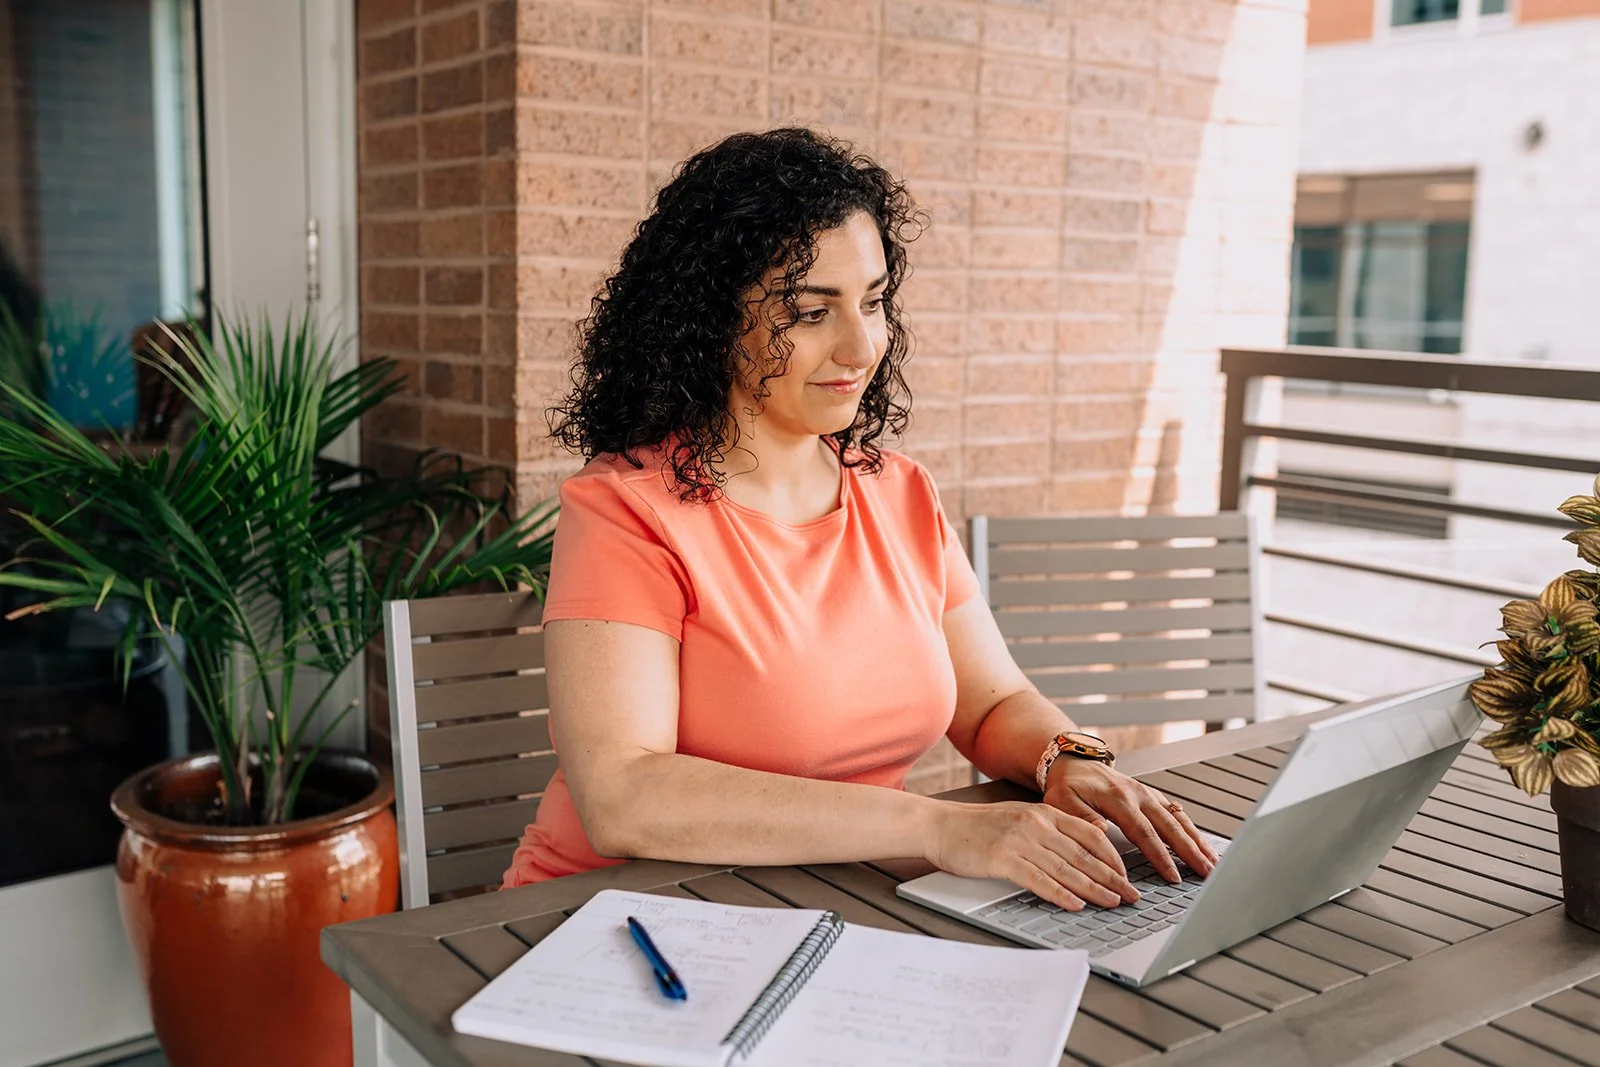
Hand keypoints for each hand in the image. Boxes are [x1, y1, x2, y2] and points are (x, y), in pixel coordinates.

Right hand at [925, 800, 1140, 910]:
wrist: (939, 826)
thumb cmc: (975, 827)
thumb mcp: (1017, 818)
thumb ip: (1047, 830)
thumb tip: (1082, 850)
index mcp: (1042, 812)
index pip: (1089, 833)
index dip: (1112, 856)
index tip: (1125, 874)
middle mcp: (1035, 823)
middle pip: (1083, 854)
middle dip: (1112, 877)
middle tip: (1131, 894)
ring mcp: (1020, 840)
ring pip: (1067, 868)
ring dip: (1094, 889)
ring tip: (1112, 902)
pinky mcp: (1003, 859)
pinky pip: (1040, 880)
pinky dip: (1061, 894)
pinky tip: (1075, 904)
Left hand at [1044, 759, 1219, 883]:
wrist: (1073, 762)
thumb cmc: (1067, 785)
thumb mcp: (1063, 801)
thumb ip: (1082, 818)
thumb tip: (1102, 832)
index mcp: (1118, 799)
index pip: (1144, 833)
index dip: (1160, 856)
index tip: (1173, 876)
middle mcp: (1138, 794)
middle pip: (1170, 826)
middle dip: (1191, 851)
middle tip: (1208, 873)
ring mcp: (1148, 794)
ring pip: (1179, 819)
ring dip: (1198, 841)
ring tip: (1214, 862)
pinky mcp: (1152, 795)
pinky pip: (1176, 813)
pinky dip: (1191, 830)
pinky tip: (1202, 845)